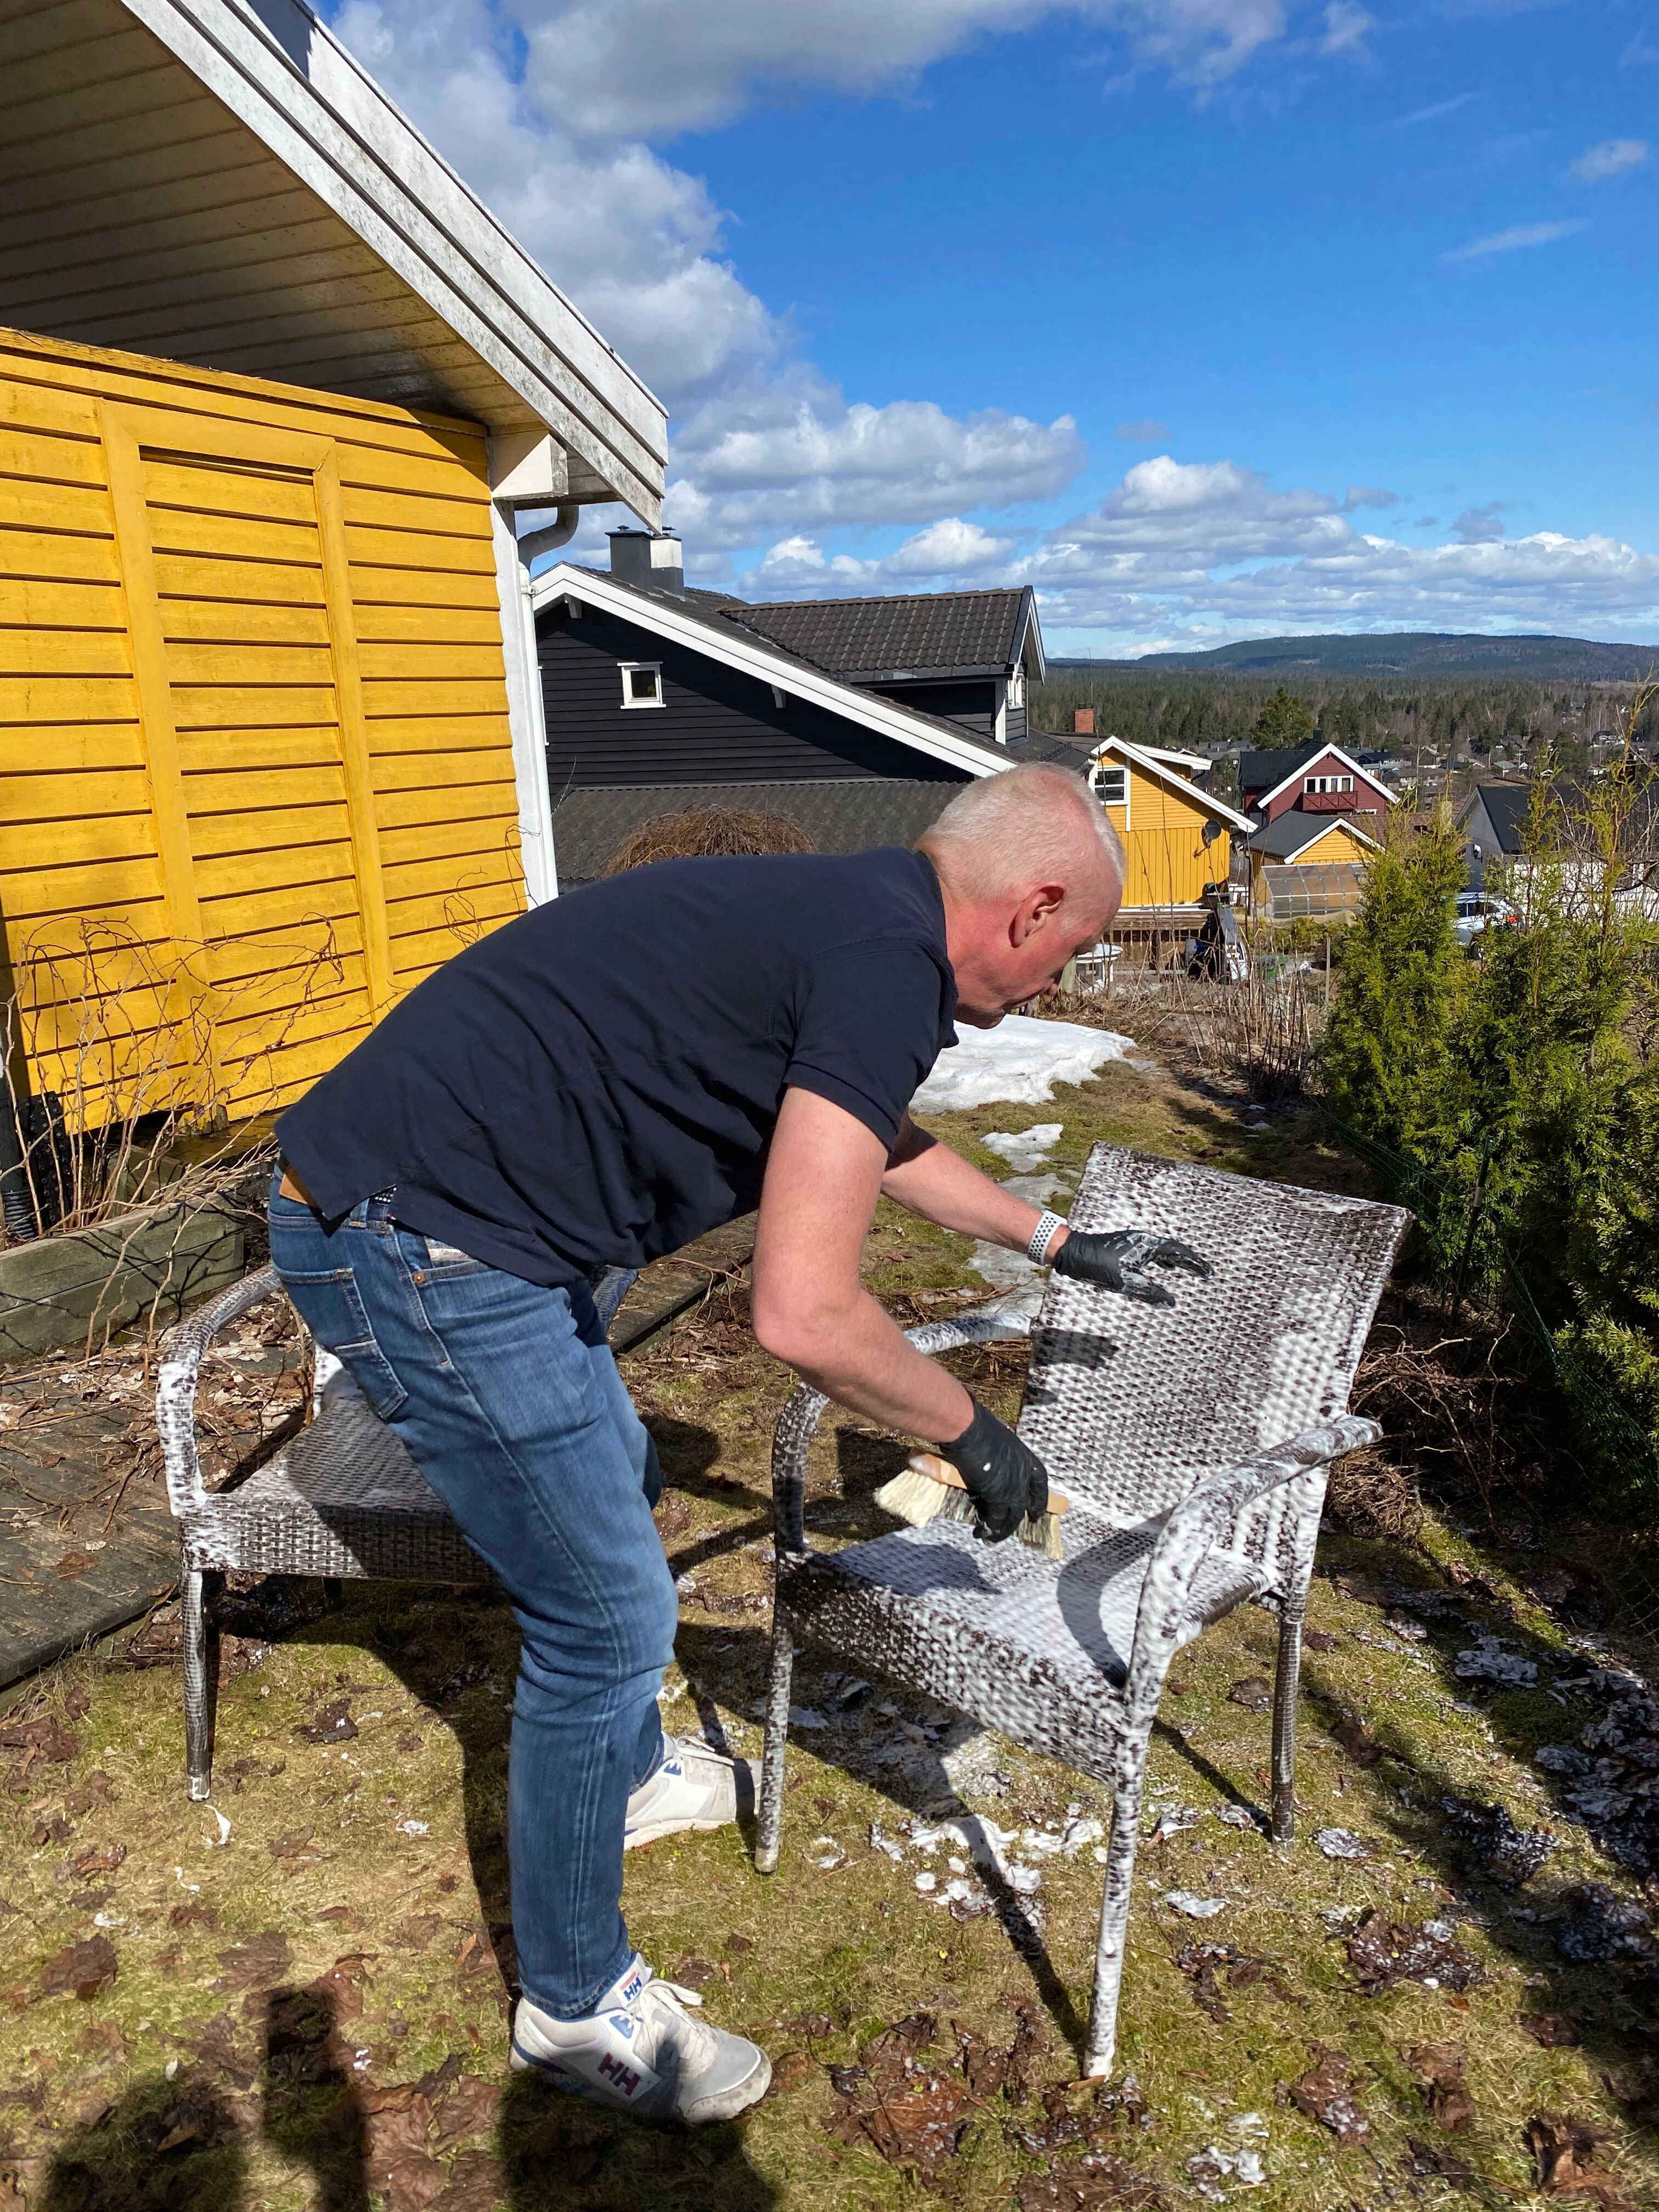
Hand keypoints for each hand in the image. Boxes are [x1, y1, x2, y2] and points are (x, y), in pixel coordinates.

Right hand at [935, 1399, 1048, 1542]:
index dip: (1039, 1499)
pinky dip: (989, 1528)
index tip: (1037, 1512)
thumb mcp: (994, 1438)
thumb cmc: (975, 1425)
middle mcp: (1023, 1473)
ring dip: (1002, 1530)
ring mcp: (1013, 1486)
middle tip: (1010, 1530)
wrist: (967, 1427)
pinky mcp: (997, 1495)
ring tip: (991, 1539)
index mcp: (1024, 1456)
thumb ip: (996, 1454)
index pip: (1040, 1481)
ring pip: (1012, 1516)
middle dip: (1018, 1519)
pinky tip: (981, 1532)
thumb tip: (985, 1457)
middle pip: (1025, 1503)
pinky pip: (995, 1518)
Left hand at [1051, 1227, 1210, 1307]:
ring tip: (1186, 1269)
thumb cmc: (1099, 1266)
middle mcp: (1143, 1239)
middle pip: (1173, 1249)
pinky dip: (1161, 1259)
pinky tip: (1161, 1267)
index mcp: (1147, 1245)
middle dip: (1189, 1261)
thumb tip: (1171, 1302)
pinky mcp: (1125, 1246)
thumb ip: (1150, 1293)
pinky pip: (1151, 1252)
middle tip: (1203, 1272)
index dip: (1195, 1263)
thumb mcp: (1127, 1283)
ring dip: (1175, 1259)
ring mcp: (1134, 1241)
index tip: (1208, 1273)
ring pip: (1161, 1250)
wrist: (1073, 1252)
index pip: (1179, 1252)